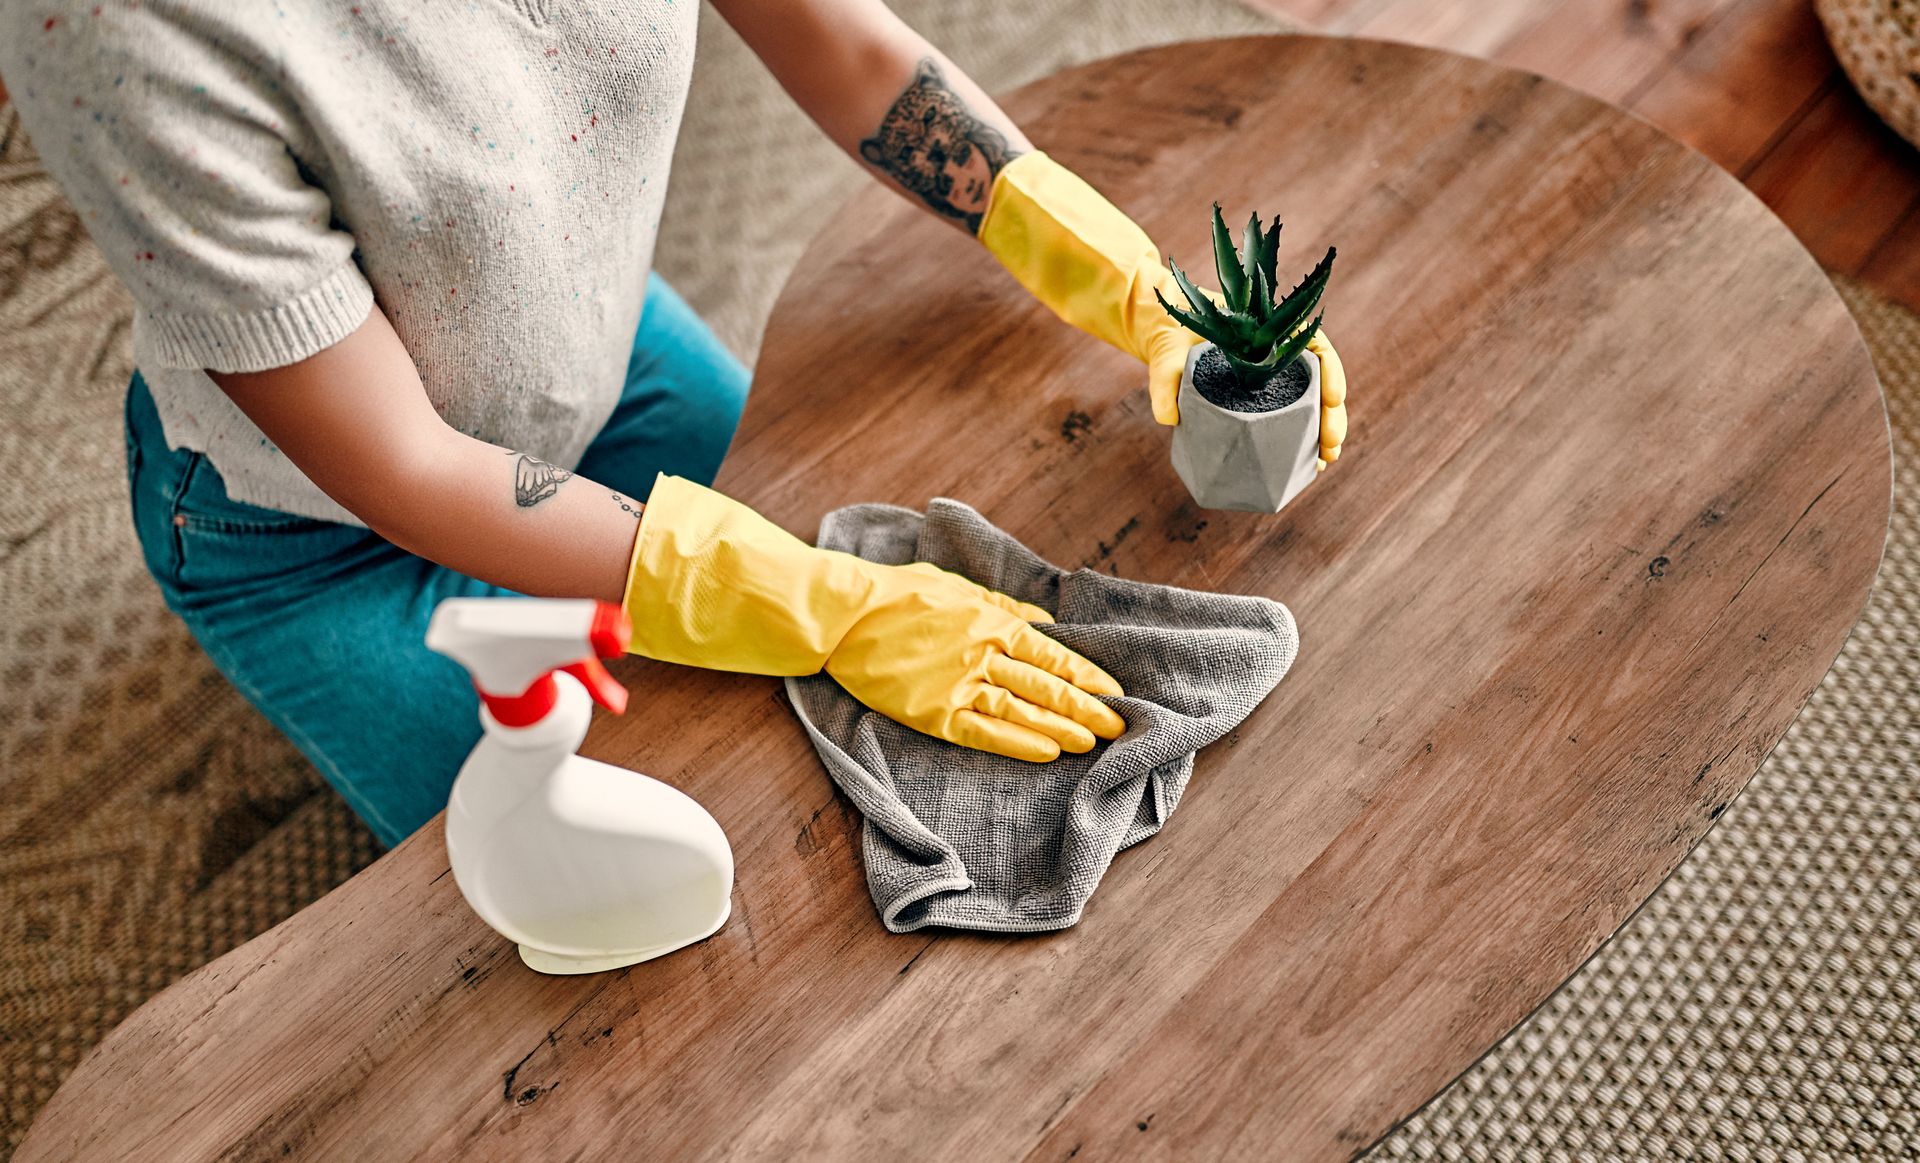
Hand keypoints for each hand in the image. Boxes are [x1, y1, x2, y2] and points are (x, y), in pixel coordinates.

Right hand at [828, 560, 1126, 760]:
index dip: (1088, 675)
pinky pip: (985, 733)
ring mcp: (959, 685)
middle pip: (1047, 687)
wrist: (844, 616)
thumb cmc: (900, 594)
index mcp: (993, 621)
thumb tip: (1045, 623)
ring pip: (1023, 712)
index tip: (1115, 692)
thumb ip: (1006, 606)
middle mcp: (984, 654)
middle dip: (1087, 708)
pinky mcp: (933, 713)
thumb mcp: (959, 587)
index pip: (1054, 654)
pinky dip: (1019, 743)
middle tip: (1119, 727)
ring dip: (1063, 729)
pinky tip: (1048, 752)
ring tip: (1092, 744)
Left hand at [978, 152, 1351, 454]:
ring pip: (1306, 401)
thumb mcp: (1165, 347)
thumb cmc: (1168, 327)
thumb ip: (1165, 377)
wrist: (1157, 325)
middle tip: (1332, 446)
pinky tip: (1305, 461)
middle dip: (1330, 415)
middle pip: (1317, 381)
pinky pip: (1284, 413)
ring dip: (1320, 430)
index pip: (1314, 348)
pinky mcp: (1255, 394)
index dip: (1330, 373)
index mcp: (1267, 331)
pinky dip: (1298, 435)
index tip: (1334, 399)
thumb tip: (1168, 418)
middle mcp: (1274, 351)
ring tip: (1325, 460)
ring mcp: (1267, 374)